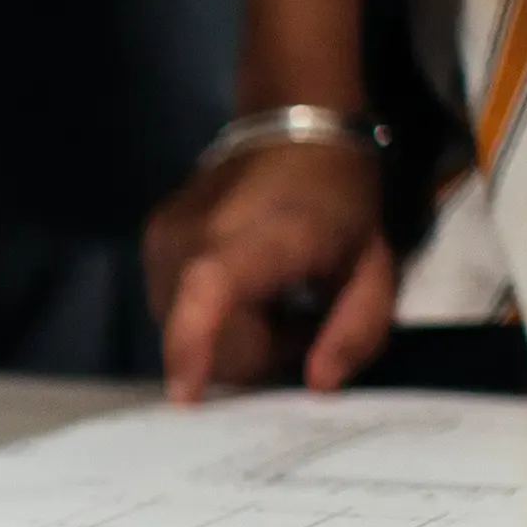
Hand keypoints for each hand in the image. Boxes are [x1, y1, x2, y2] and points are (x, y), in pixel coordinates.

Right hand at [144, 141, 390, 402]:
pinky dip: (209, 314)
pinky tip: (244, 288)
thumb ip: (355, 331)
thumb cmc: (342, 201)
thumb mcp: (374, 270)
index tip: (185, 397)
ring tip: (273, 303)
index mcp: (261, 239)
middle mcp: (195, 237)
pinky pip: (173, 305)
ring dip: (231, 334)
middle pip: (208, 336)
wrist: (293, 128)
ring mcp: (164, 237)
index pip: (210, 292)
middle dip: (254, 352)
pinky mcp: (152, 239)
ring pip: (185, 326)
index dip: (191, 346)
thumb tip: (316, 384)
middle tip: (298, 327)